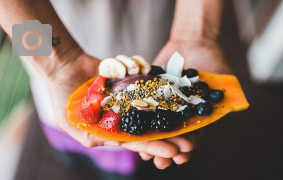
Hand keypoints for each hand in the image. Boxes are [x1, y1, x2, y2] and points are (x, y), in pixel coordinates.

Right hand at [46, 53, 201, 168]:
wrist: (64, 65)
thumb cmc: (61, 94)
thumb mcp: (70, 121)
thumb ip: (91, 135)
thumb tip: (117, 143)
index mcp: (111, 129)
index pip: (136, 141)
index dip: (154, 146)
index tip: (173, 151)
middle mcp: (122, 115)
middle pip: (150, 127)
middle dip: (168, 136)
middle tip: (188, 142)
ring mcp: (128, 98)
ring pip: (153, 106)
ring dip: (168, 113)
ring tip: (187, 119)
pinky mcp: (131, 82)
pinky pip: (147, 84)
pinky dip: (158, 88)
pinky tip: (169, 89)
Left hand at [147, 39, 232, 167]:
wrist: (193, 42)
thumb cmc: (212, 59)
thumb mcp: (223, 77)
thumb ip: (228, 92)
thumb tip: (239, 102)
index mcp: (196, 114)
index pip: (193, 134)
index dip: (187, 146)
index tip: (182, 156)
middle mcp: (178, 112)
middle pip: (171, 135)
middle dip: (166, 150)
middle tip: (161, 163)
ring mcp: (163, 103)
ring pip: (154, 126)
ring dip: (150, 141)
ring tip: (145, 154)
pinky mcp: (149, 92)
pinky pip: (141, 107)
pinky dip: (136, 119)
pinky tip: (131, 131)